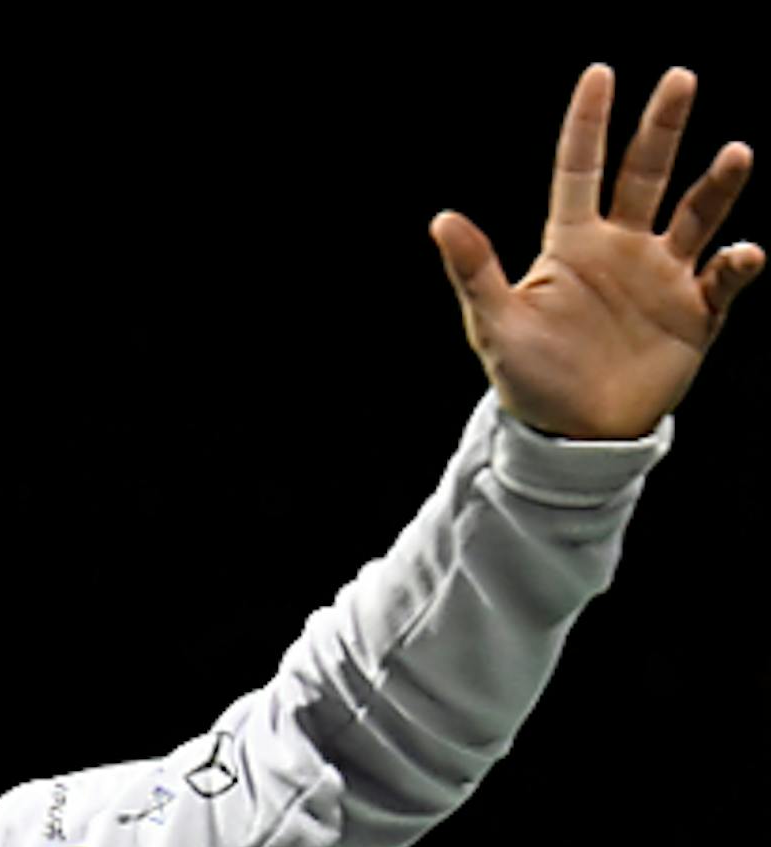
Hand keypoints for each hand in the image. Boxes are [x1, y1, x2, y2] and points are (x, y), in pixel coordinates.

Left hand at [432, 64, 758, 438]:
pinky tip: (741, 254)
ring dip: (716, 186)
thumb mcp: (496, 325)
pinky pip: (723, 278)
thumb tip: (442, 219)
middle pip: (647, 173)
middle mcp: (624, 247)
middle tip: (680, 78)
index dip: (589, 124)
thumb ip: (475, 272)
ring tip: (736, 154)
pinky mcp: (697, 311)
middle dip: (663, 127)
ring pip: (696, 214)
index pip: (581, 169)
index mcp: (573, 244)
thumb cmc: (530, 378)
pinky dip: (736, 264)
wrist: (574, 434)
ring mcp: (664, 276)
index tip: (600, 74)